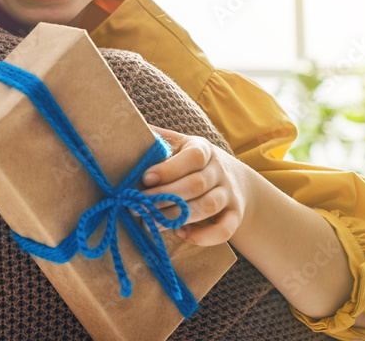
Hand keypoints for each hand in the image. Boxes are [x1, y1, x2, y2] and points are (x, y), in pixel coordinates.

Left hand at [142, 125, 251, 245]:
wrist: (232, 179)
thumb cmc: (191, 162)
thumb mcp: (178, 145)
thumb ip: (157, 139)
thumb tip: (128, 127)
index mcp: (203, 149)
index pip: (192, 157)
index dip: (169, 169)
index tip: (146, 178)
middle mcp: (219, 170)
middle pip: (196, 185)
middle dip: (165, 197)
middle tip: (138, 206)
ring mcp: (229, 194)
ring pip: (208, 206)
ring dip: (178, 217)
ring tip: (152, 222)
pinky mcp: (235, 216)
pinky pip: (225, 229)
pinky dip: (204, 236)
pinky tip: (181, 233)